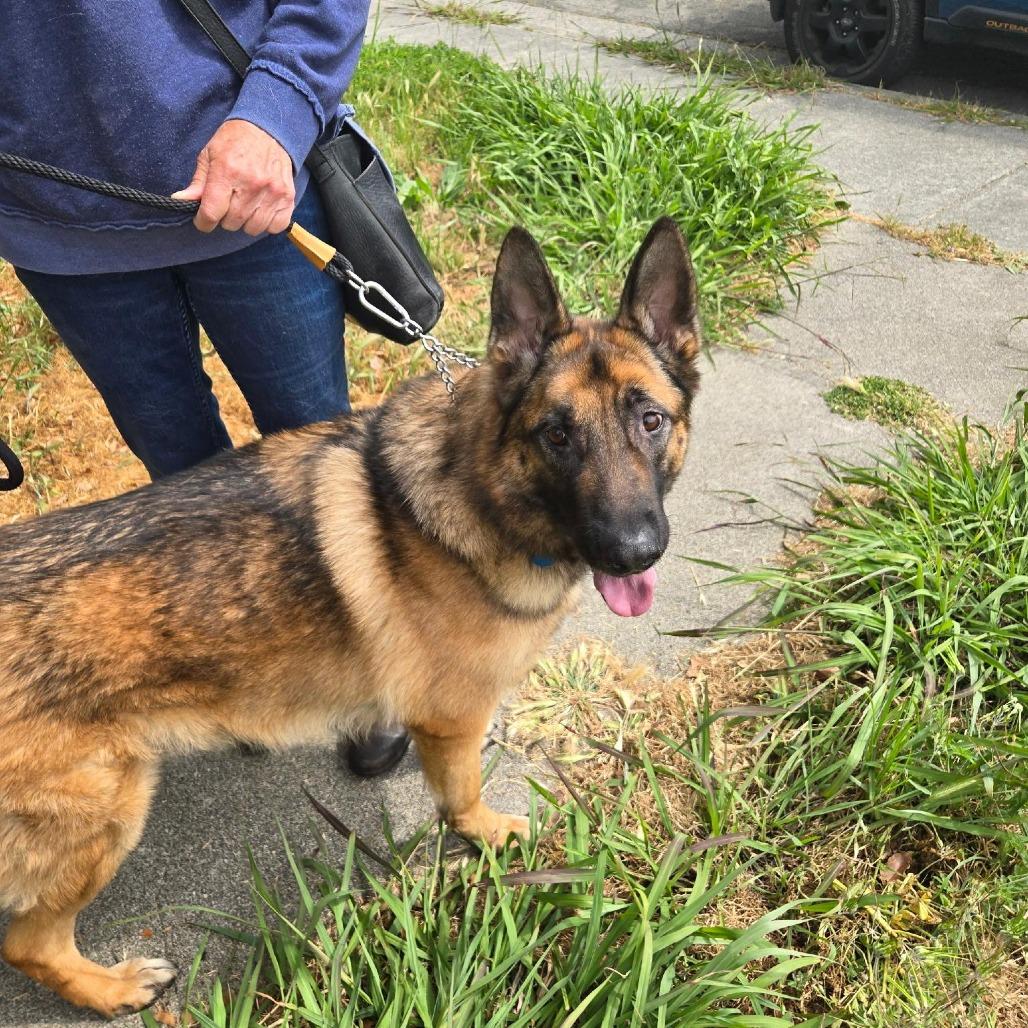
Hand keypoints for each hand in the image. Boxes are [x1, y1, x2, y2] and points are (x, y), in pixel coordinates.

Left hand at [171, 119, 294, 235]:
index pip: (211, 213)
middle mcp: (251, 184)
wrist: (268, 128)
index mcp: (227, 172)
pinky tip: (260, 210)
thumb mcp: (209, 155)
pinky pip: (275, 227)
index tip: (203, 219)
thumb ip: (198, 182)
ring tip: (244, 205)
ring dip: (245, 222)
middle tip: (227, 203)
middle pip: (231, 223)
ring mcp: (272, 192)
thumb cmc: (235, 142)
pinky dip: (266, 224)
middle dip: (224, 218)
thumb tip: (179, 201)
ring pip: (252, 228)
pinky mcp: (287, 198)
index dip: (203, 222)